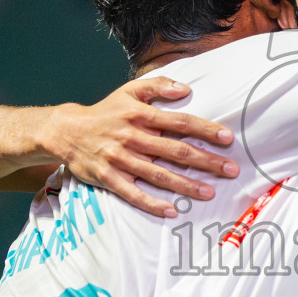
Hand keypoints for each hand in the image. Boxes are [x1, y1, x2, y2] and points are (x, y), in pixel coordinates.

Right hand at [44, 77, 239, 216]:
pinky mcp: (108, 178)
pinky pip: (133, 194)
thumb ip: (158, 86)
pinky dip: (152, 204)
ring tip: (209, 193)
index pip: (180, 122)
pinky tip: (171, 211)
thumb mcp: (129, 90)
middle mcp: (133, 137)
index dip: (205, 130)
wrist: (66, 131)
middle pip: (176, 151)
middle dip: (206, 161)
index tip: (228, 138)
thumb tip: (186, 89)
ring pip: (159, 174)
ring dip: (185, 185)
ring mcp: (120, 159)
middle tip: (231, 170)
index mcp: (141, 115)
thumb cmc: (105, 111)